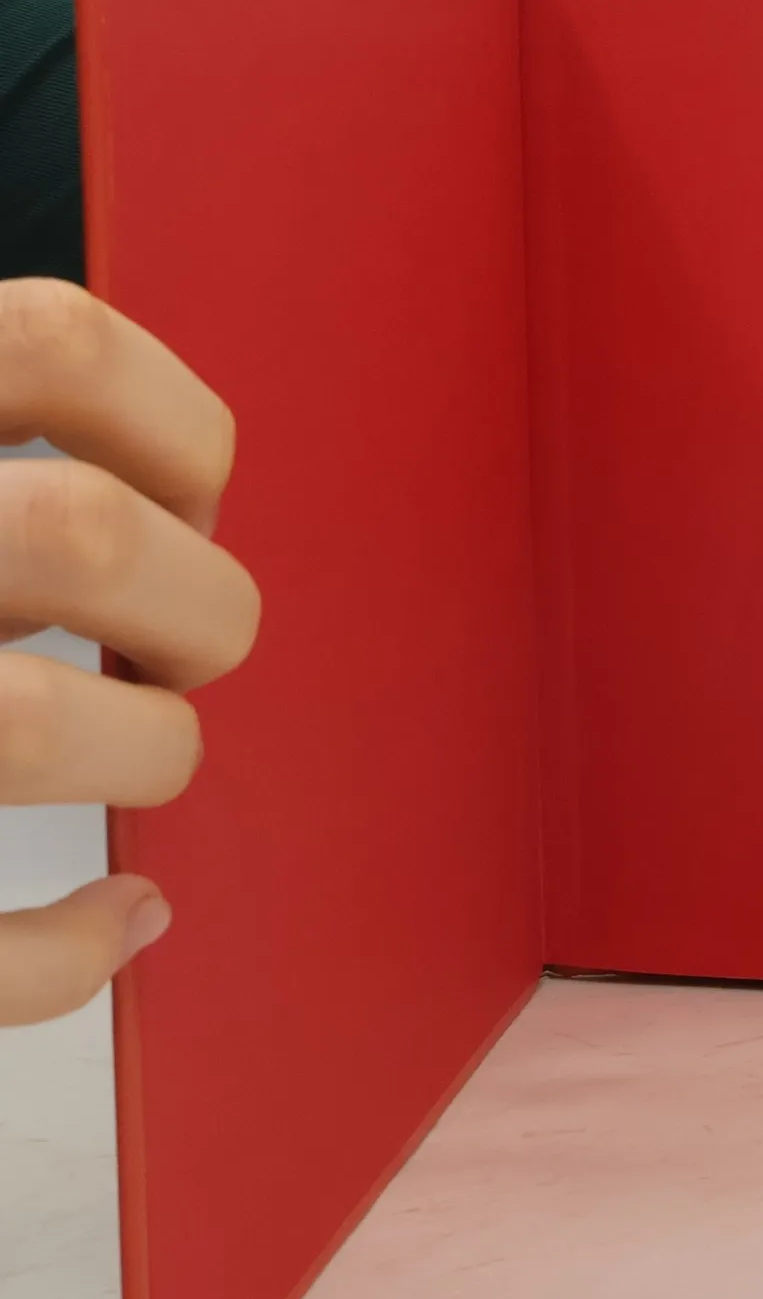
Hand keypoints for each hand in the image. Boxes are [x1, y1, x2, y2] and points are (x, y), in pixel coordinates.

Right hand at [0, 279, 257, 1024]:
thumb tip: (164, 506)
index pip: (53, 347)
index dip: (174, 432)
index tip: (184, 500)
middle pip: (84, 541)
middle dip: (200, 609)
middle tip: (175, 651)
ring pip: (26, 726)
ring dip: (147, 751)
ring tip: (135, 752)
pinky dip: (61, 951)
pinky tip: (112, 919)